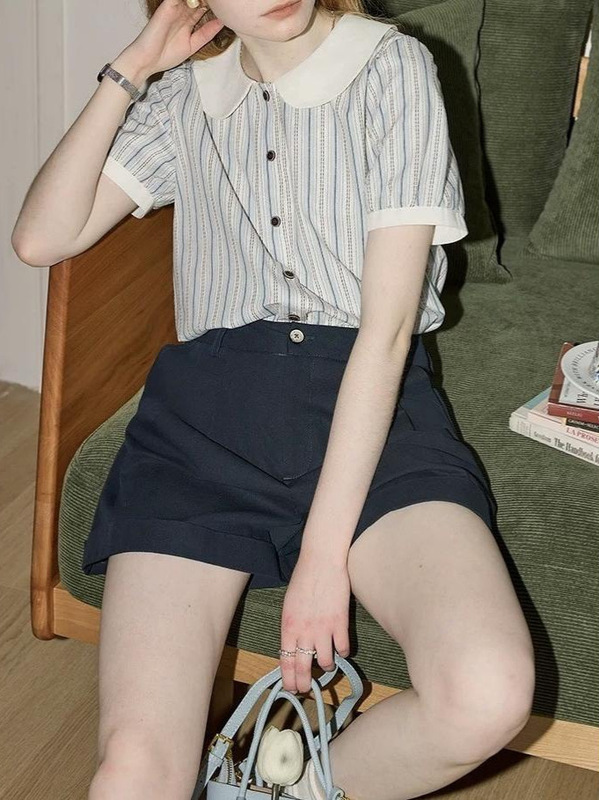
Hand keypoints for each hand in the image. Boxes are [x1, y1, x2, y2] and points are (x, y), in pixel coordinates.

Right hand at [122, 0, 224, 79]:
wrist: (147, 60)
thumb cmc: (165, 55)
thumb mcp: (192, 45)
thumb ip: (206, 33)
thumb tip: (221, 23)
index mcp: (188, 20)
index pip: (204, 8)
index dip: (215, 8)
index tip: (228, 9)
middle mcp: (182, 11)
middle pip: (199, 1)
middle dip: (211, 3)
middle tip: (224, 3)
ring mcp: (174, 7)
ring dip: (201, 0)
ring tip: (215, 2)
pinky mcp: (167, 6)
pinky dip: (190, 0)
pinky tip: (197, 2)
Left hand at [279, 549, 350, 693]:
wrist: (321, 561)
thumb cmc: (303, 579)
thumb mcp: (289, 605)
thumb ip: (291, 627)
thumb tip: (294, 645)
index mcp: (288, 627)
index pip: (285, 661)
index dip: (288, 678)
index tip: (291, 687)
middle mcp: (304, 631)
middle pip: (303, 667)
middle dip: (304, 682)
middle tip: (306, 688)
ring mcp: (323, 628)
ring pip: (325, 661)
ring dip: (327, 665)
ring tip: (327, 663)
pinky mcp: (340, 623)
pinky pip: (343, 648)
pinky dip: (343, 652)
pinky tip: (342, 648)